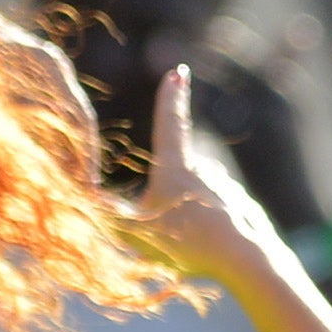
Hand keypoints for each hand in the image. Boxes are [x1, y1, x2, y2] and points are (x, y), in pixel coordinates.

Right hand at [119, 68, 293, 288]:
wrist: (246, 259)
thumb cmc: (187, 244)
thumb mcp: (135, 232)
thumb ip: (107, 214)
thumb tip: (84, 195)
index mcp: (177, 167)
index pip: (170, 122)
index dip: (170, 97)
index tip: (177, 72)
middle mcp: (205, 170)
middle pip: (177, 184)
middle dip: (170, 205)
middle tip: (172, 235)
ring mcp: (228, 188)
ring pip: (197, 203)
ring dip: (191, 221)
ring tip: (193, 250)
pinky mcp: (244, 208)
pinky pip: (219, 218)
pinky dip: (212, 232)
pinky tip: (215, 252)